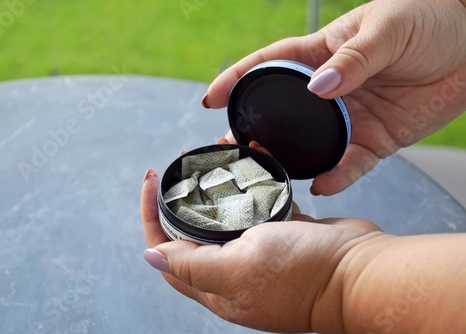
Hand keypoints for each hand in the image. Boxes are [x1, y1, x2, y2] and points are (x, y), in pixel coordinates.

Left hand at [141, 167, 384, 332]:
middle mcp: (235, 270)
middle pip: (196, 230)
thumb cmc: (304, 274)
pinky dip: (254, 182)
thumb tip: (150, 257)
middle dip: (184, 194)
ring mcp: (261, 251)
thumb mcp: (239, 270)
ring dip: (220, 184)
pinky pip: (261, 204)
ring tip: (216, 152)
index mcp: (218, 286)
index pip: (169, 250)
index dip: (152, 216)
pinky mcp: (284, 233)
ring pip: (229, 213)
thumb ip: (193, 265)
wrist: (361, 271)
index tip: (152, 181)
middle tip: (183, 163)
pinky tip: (254, 158)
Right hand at [202, 0, 465, 195]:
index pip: (270, 65)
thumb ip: (352, 60)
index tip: (212, 98)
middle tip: (231, 145)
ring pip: (310, 145)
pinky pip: (351, 164)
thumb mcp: (386, 28)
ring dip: (287, 159)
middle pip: (281, 114)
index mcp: (322, 53)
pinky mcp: (376, 140)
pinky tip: (320, 184)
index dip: (237, 79)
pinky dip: (336, 176)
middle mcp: (329, 90)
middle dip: (253, 129)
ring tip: (266, 171)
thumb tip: (319, 88)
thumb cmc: (429, 19)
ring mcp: (350, 118)